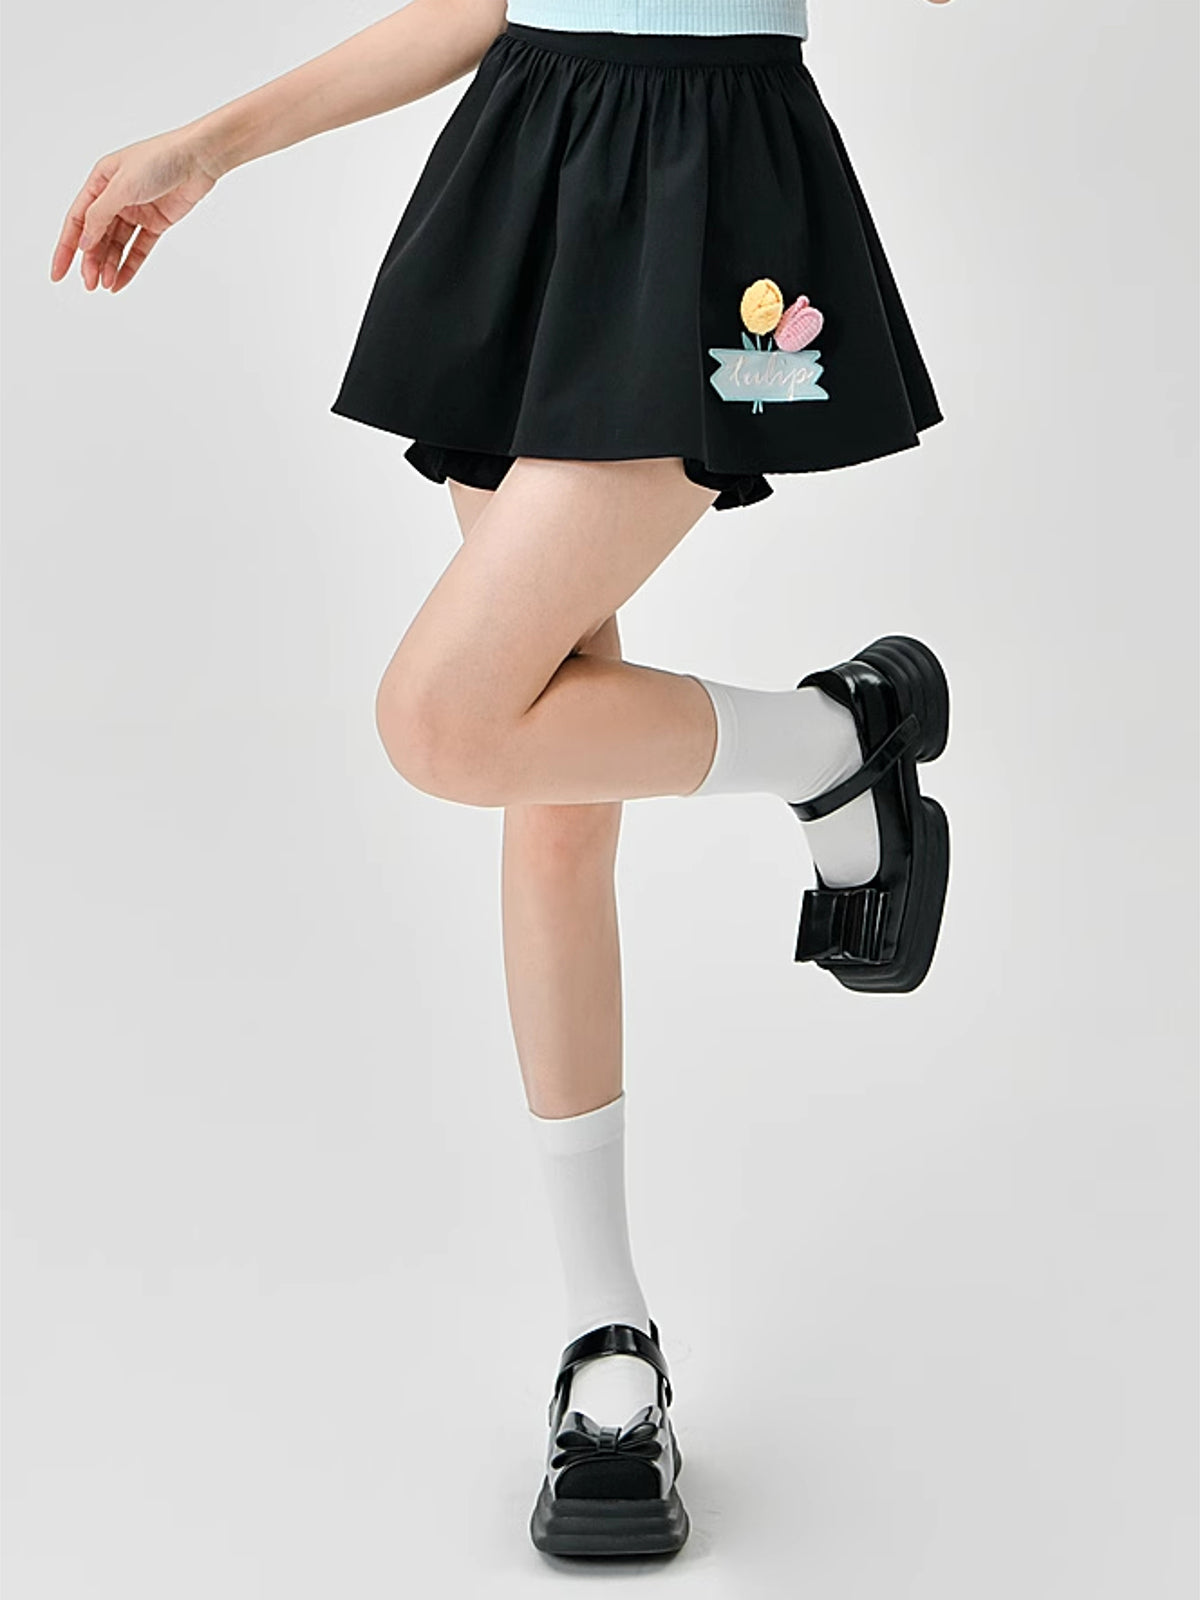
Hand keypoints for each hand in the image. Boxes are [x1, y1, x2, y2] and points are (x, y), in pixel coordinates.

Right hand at [49, 129, 221, 293]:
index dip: (66, 248)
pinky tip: (119, 281)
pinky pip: (138, 248)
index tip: (58, 273)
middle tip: (89, 284)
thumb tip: (84, 242)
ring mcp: (136, 211)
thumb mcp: (123, 187)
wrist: (197, 159)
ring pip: (116, 245)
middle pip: (96, 236)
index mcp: (100, 182)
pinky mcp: (156, 222)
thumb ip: (101, 215)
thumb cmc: (159, 161)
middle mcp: (115, 197)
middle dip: (90, 261)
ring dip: (108, 265)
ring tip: (104, 286)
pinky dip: (129, 265)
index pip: (77, 220)